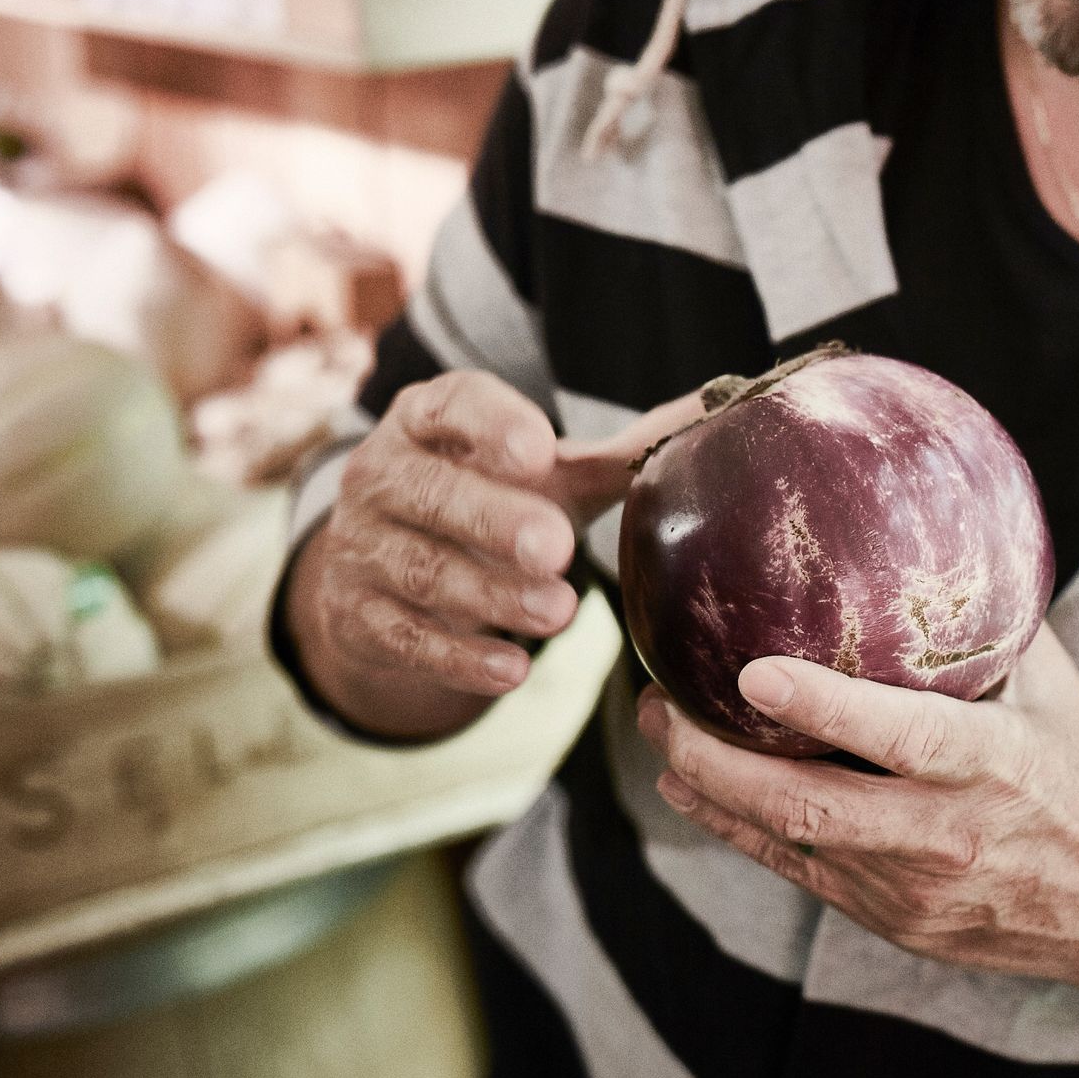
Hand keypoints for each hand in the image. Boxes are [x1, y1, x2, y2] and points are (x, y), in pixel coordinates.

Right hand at [290, 371, 701, 738]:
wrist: (388, 569)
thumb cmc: (489, 498)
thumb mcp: (546, 474)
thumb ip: (621, 455)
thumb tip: (722, 410)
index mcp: (428, 419)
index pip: (451, 405)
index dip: (491, 425)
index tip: (541, 450)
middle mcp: (382, 474)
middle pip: (430, 494)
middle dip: (494, 520)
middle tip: (557, 547)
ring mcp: (361, 546)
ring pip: (423, 570)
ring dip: (490, 596)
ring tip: (558, 614)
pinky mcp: (356, 614)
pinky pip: (404, 638)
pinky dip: (459, 659)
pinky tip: (511, 672)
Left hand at [636, 624, 1078, 996]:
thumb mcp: (1058, 696)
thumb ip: (992, 629)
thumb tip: (934, 542)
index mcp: (993, 766)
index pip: (897, 738)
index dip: (820, 708)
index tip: (751, 672)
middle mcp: (946, 834)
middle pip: (811, 806)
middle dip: (718, 758)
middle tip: (658, 706)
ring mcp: (915, 889)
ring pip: (792, 844)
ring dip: (713, 794)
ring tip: (660, 739)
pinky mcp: (896, 922)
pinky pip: (803, 875)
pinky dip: (743, 833)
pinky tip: (698, 794)